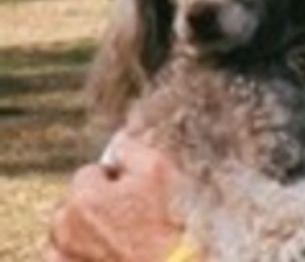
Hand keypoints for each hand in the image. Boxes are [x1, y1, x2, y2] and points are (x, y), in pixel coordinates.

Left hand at [47, 133, 183, 261]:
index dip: (113, 178)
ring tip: (114, 238)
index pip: (89, 171)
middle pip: (73, 201)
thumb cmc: (158, 225)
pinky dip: (76, 255)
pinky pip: (62, 258)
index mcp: (82, 197)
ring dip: (81, 230)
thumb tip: (120, 139)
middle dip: (93, 203)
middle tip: (124, 214)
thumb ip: (132, 148)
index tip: (130, 191)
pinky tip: (102, 254)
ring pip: (65, 231)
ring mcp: (61, 257)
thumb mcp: (156, 172)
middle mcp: (64, 227)